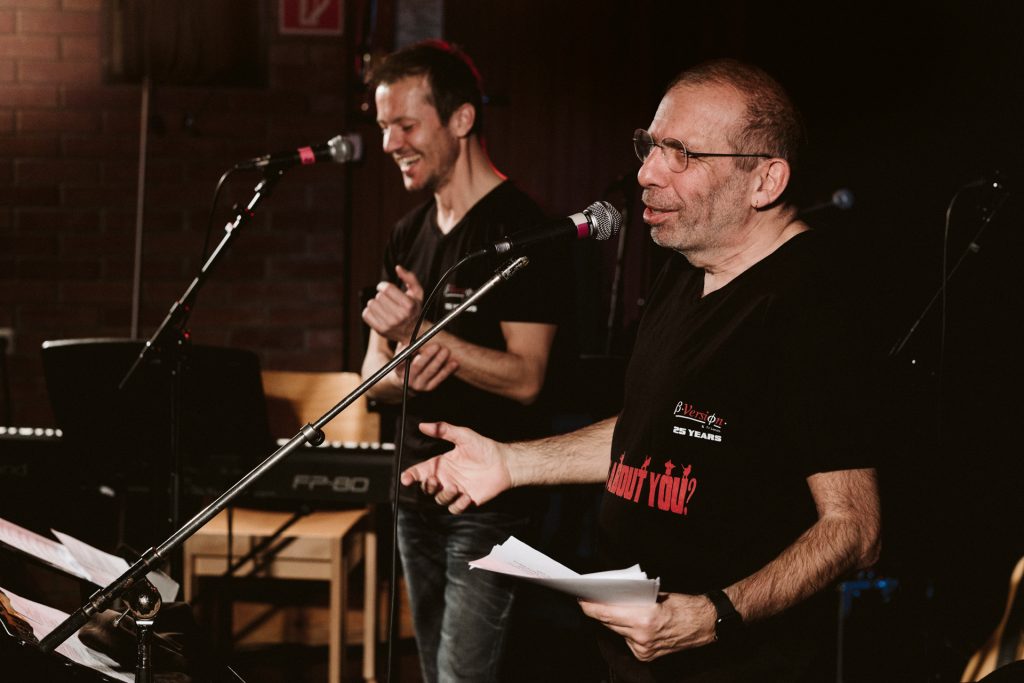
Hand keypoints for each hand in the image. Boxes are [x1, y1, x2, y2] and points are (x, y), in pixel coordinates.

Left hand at [362, 265, 425, 343]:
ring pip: (371, 304)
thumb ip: (410, 278)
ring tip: (382, 306)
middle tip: (386, 299)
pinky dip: (369, 311)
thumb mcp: (417, 293)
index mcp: (409, 305)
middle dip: (381, 295)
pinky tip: (377, 312)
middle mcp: (400, 316)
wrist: (413, 333)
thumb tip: (398, 267)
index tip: (384, 288)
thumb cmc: (414, 310)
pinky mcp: (380, 330)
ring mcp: (390, 324)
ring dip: (375, 303)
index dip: (383, 285)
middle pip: (379, 296)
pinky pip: (366, 314)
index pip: (387, 288)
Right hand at [393, 342, 458, 392]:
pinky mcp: (429, 388)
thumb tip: (412, 329)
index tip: (415, 344)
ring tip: (446, 351)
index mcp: (398, 369)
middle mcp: (407, 379)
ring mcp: (418, 385)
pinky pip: (439, 379)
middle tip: (436, 346)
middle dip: (427, 355)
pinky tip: (454, 363)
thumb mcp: (403, 352)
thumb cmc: (408, 360)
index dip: (408, 353)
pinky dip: (447, 370)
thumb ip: (406, 343)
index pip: (401, 361)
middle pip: (417, 366)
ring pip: (430, 372)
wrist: (409, 381)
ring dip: (439, 361)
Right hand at [400, 422, 512, 513]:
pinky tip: (467, 496)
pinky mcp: (467, 500)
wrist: (504, 462)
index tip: (406, 478)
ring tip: (455, 487)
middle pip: (427, 488)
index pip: (420, 471)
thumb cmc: (483, 447)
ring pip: (440, 499)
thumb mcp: (463, 435)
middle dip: (427, 486)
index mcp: (442, 464)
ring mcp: (456, 490)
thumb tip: (423, 425)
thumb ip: (443, 430)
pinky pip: (455, 508)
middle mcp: (446, 478)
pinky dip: (458, 504)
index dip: (411, 476)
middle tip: (434, 480)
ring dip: (444, 495)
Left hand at [577, 593, 715, 661]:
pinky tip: (627, 622)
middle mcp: (641, 637)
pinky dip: (625, 631)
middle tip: (590, 600)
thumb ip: (633, 598)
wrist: (704, 624)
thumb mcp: (655, 594)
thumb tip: (612, 596)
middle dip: (600, 612)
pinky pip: (627, 640)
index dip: (591, 607)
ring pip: (618, 632)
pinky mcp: (646, 656)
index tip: (581, 600)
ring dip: (613, 621)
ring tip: (607, 608)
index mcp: (644, 618)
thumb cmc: (683, 605)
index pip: (607, 614)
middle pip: (609, 623)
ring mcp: (643, 649)